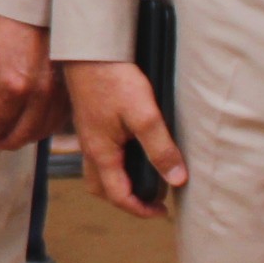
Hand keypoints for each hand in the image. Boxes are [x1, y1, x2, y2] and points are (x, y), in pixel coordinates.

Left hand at [0, 16, 54, 149]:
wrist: (33, 9)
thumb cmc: (3, 31)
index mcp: (13, 87)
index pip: (2, 124)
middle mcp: (39, 93)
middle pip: (25, 133)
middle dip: (10, 141)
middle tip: (1, 141)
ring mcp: (58, 91)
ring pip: (44, 129)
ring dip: (29, 136)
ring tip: (17, 134)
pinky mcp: (69, 87)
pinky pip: (60, 117)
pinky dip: (47, 126)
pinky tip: (36, 123)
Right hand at [65, 59, 183, 217]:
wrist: (89, 50)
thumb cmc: (114, 80)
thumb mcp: (144, 116)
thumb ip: (160, 149)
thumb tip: (176, 179)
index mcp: (101, 153)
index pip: (118, 196)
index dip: (140, 210)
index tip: (162, 212)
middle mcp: (89, 148)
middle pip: (101, 188)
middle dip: (124, 200)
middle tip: (150, 200)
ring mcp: (87, 134)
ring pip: (96, 171)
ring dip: (116, 182)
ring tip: (141, 177)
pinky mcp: (89, 120)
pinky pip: (97, 153)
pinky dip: (113, 163)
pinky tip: (129, 149)